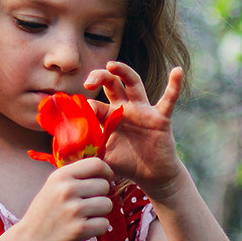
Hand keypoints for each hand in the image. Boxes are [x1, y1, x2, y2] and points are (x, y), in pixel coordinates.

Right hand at [7, 155, 112, 240]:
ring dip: (100, 213)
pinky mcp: (79, 229)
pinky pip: (104, 224)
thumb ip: (76, 177)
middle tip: (86, 206)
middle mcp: (67, 190)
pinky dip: (98, 228)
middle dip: (101, 196)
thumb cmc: (45, 214)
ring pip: (107, 204)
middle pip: (105, 185)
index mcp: (61, 176)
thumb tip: (107, 172)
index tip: (105, 181)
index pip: (96, 164)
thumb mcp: (53, 187)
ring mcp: (73, 210)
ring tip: (84, 218)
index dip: (106, 172)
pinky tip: (84, 230)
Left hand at [82, 62, 185, 200]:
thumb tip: (64, 156)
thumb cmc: (126, 165)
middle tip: (88, 81)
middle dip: (99, 77)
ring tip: (111, 65)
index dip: (84, 106)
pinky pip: (168, 99)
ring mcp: (143, 110)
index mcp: (109, 116)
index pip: (94, 104)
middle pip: (111, 84)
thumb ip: (87, 154)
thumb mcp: (103, 158)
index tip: (75, 111)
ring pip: (134, 83)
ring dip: (123, 72)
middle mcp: (125, 108)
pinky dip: (174, 85)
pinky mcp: (160, 118)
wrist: (151, 175)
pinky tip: (177, 71)